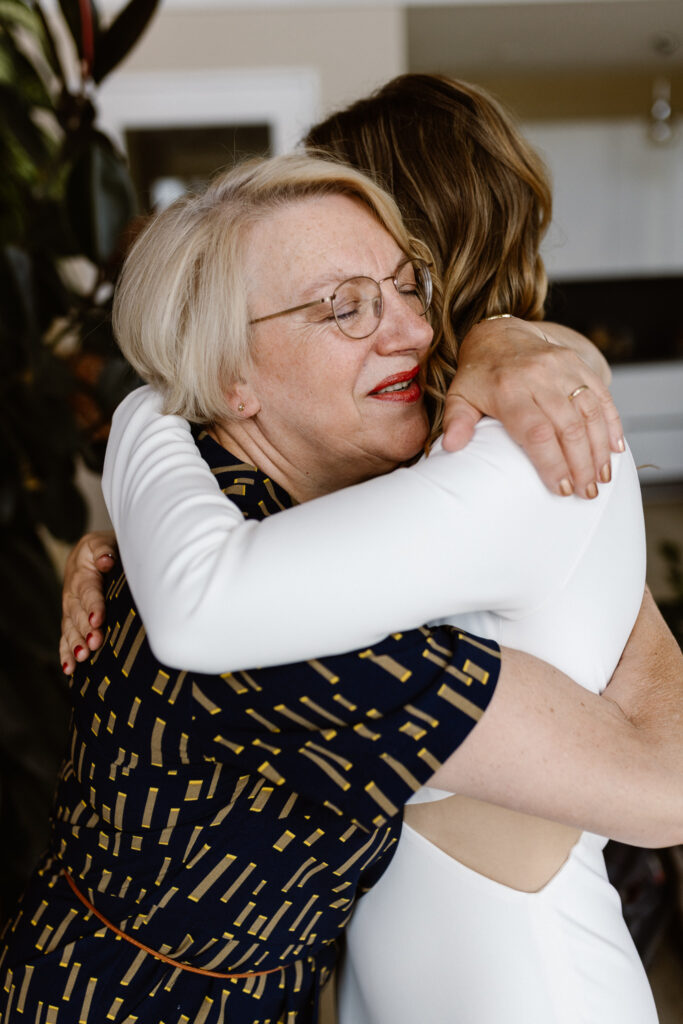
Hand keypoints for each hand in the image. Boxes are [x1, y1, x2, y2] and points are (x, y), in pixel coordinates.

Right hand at [60, 531, 116, 673]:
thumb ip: (105, 550)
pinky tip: (69, 669)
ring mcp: (70, 609)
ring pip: (70, 628)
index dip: (93, 606)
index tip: (97, 621)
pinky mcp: (71, 620)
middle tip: (94, 644)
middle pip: (78, 614)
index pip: (88, 592)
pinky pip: (66, 637)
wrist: (88, 554)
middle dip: (85, 630)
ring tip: (81, 658)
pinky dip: (66, 653)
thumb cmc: (103, 549)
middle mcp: (73, 594)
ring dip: (75, 644)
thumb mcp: (103, 543)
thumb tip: (106, 560)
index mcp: (84, 575)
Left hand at [442, 317, 624, 498]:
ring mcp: (562, 368)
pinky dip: (612, 423)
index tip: (561, 489)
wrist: (500, 334)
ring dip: (600, 448)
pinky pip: (601, 395)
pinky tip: (616, 449)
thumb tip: (451, 447)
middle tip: (587, 492)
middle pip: (568, 426)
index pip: (536, 432)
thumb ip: (457, 421)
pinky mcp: (578, 364)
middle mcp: (538, 376)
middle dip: (581, 464)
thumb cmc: (479, 376)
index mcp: (508, 389)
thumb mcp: (459, 396)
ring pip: (589, 412)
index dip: (552, 463)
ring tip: (602, 478)